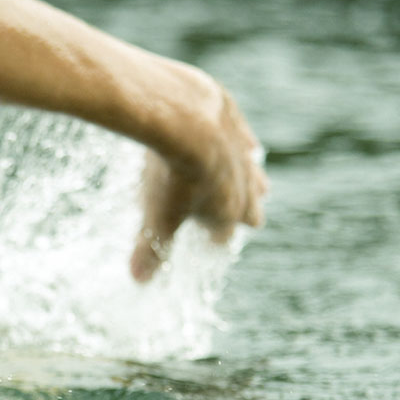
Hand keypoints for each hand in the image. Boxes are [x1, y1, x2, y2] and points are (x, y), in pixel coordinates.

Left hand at [130, 82, 267, 282]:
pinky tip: (250, 147)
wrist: (185, 120)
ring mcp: (240, 154)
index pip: (224, 238)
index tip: (207, 244)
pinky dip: (245, 145)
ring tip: (259, 187)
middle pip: (251, 208)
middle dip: (246, 215)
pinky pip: (245, 139)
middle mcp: (242, 187)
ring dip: (253, 182)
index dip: (214, 242)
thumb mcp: (156, 218)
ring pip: (254, 174)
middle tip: (247, 220)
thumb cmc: (172, 176)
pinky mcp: (234, 123)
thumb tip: (139, 279)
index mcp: (226, 214)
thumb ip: (150, 250)